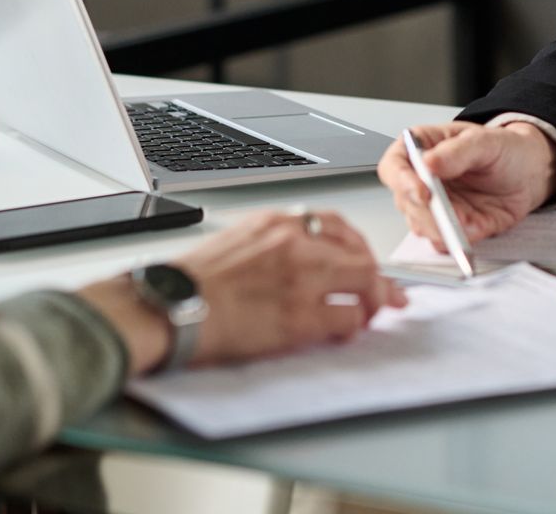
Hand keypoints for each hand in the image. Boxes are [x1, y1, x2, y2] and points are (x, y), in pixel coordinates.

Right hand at [78, 209, 404, 375]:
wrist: (171, 307)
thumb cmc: (192, 283)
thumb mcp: (237, 242)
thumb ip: (273, 244)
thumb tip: (304, 264)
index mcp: (276, 222)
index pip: (336, 224)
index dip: (358, 247)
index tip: (363, 261)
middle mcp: (294, 242)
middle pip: (359, 252)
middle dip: (376, 277)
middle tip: (384, 295)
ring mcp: (302, 277)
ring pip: (364, 281)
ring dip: (371, 302)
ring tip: (365, 317)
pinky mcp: (301, 315)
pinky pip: (348, 318)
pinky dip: (352, 327)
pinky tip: (343, 333)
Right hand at [377, 120, 555, 250]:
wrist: (531, 172)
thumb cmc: (505, 149)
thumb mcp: (486, 141)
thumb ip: (458, 151)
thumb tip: (429, 163)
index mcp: (422, 149)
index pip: (395, 167)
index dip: (403, 181)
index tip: (422, 193)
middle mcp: (422, 180)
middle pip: (406, 202)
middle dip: (425, 213)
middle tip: (448, 217)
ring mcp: (435, 207)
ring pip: (421, 226)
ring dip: (440, 229)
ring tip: (466, 224)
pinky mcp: (453, 228)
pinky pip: (445, 241)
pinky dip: (456, 241)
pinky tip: (471, 233)